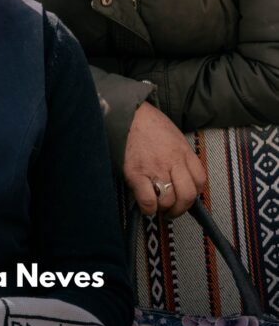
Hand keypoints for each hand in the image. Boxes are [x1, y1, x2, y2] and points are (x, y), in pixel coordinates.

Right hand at [124, 102, 205, 216]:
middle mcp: (173, 162)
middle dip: (180, 208)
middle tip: (173, 211)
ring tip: (157, 207)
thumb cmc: (148, 124)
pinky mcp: (136, 174)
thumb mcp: (174, 136)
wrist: (127, 114)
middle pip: (187, 195)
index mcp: (184, 152)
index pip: (200, 180)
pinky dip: (148, 208)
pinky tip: (146, 207)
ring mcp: (155, 169)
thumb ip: (179, 155)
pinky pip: (148, 200)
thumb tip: (179, 176)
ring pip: (168, 200)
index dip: (194, 194)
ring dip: (163, 208)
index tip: (185, 198)